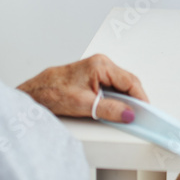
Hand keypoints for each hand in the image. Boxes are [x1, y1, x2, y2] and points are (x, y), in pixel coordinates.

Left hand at [17, 54, 147, 121]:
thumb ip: (109, 110)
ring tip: (126, 114)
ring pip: (120, 85)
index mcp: (101, 65)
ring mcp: (97, 69)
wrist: (34, 93)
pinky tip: (114, 108)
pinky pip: (112, 86)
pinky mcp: (93, 76)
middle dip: (134, 99)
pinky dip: (116, 98)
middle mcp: (101, 64)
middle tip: (138, 116)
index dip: (140, 98)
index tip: (145, 112)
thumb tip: (128, 114)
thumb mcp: (84, 105)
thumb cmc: (52, 93)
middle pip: (127, 82)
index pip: (130, 82)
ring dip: (125, 99)